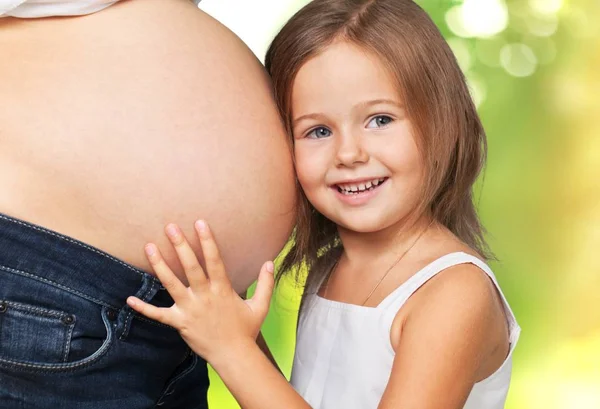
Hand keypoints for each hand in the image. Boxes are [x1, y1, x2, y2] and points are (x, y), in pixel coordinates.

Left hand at [127, 220, 274, 363]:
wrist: (234, 356)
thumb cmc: (247, 330)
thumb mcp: (261, 305)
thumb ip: (265, 283)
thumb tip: (270, 262)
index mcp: (223, 290)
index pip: (214, 260)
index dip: (207, 241)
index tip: (200, 223)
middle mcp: (205, 296)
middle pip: (191, 267)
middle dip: (180, 246)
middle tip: (170, 227)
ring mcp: (190, 309)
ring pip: (171, 284)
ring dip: (160, 265)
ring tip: (149, 247)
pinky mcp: (180, 323)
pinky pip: (159, 315)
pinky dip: (144, 308)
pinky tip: (129, 299)